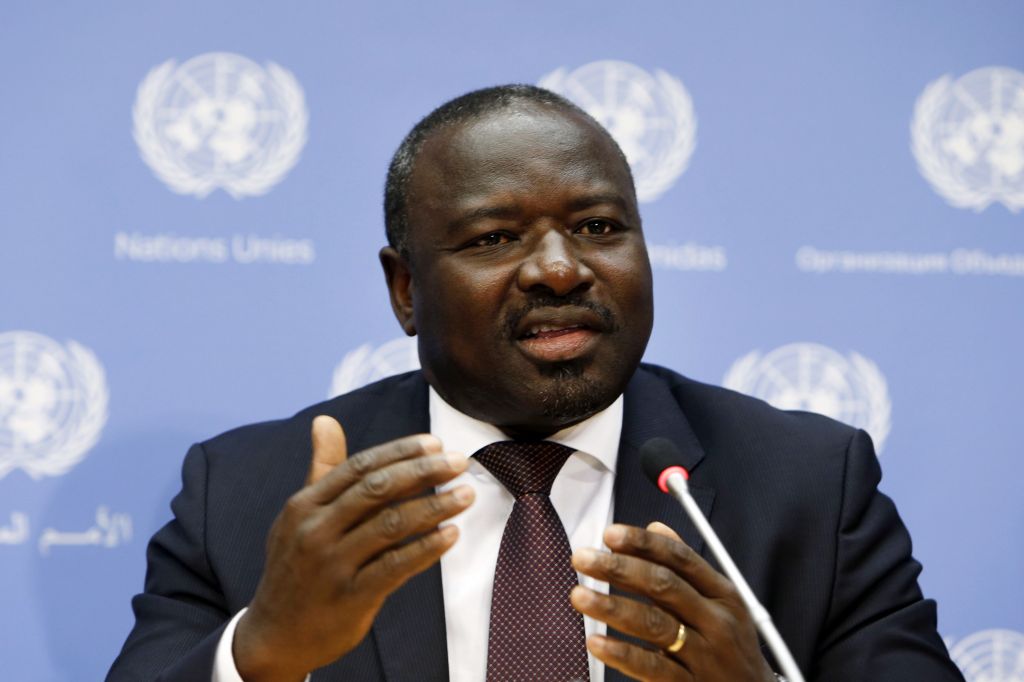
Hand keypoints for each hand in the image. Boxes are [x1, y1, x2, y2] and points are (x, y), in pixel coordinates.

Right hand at [233, 416, 473, 680]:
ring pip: (391, 525)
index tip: (435, 442)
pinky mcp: (351, 596)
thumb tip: (325, 420)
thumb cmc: (296, 565)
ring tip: (466, 495)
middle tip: (460, 462)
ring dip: (435, 507)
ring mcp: (332, 564)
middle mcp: (316, 530)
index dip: (400, 452)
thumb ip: (321, 469)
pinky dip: (426, 548)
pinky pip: (396, 566)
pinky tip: (451, 535)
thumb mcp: (299, 516)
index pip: (359, 467)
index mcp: (305, 504)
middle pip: (378, 490)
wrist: (275, 634)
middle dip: (424, 472)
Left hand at [570, 522, 774, 681]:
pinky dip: (622, 654)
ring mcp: (704, 656)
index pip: (681, 559)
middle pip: (664, 586)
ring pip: (654, 625)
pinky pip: (652, 667)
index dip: (644, 544)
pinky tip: (596, 642)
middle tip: (582, 558)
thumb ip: (687, 566)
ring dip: (611, 607)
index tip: (610, 534)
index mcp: (723, 594)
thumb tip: (656, 528)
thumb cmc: (731, 645)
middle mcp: (716, 622)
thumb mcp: (721, 602)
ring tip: (578, 595)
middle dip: (619, 569)